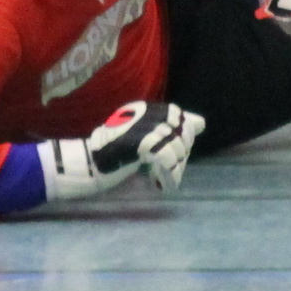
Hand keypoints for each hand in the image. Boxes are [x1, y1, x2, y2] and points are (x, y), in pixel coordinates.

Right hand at [85, 99, 204, 192]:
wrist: (87, 166)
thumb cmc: (114, 155)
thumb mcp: (145, 138)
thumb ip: (170, 130)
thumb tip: (202, 123)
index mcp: (142, 109)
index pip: (176, 114)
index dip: (180, 134)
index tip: (174, 150)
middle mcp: (141, 113)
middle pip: (179, 130)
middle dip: (179, 151)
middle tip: (166, 166)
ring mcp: (139, 128)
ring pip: (176, 146)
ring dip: (173, 166)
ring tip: (161, 176)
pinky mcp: (137, 144)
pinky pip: (166, 158)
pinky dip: (167, 174)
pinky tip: (158, 181)